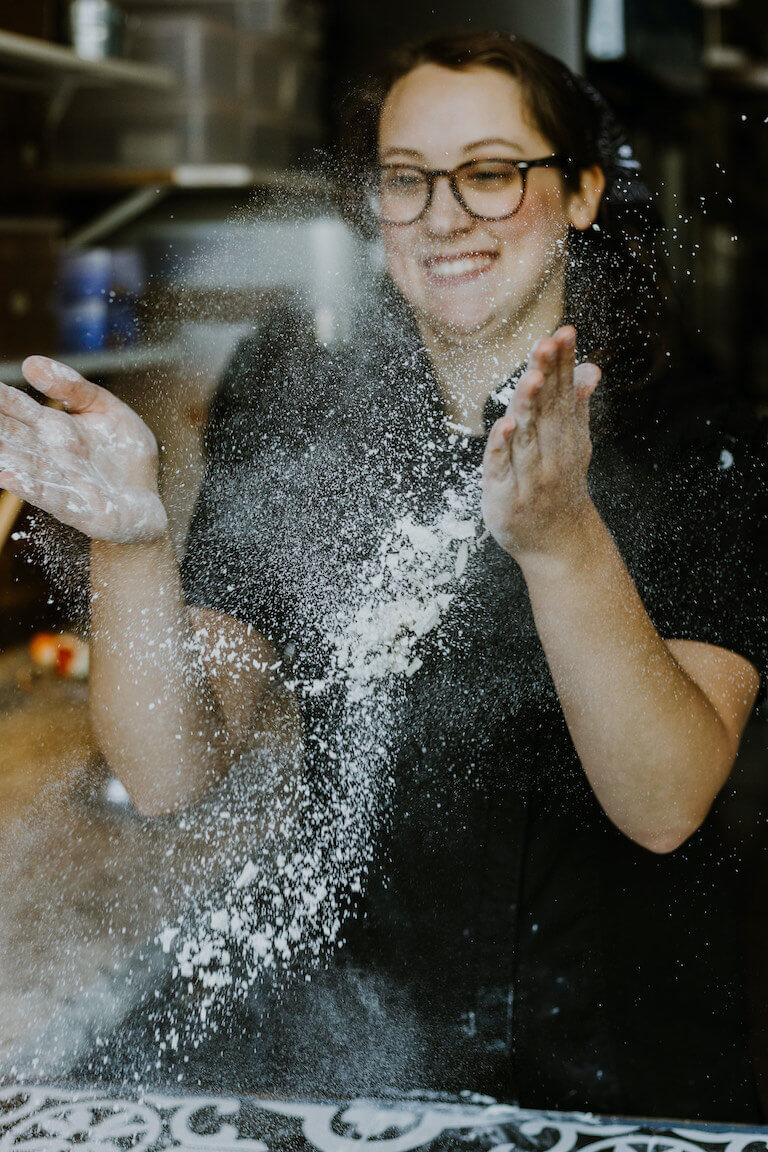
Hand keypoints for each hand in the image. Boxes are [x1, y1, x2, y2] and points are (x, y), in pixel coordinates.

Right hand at [0, 356, 166, 543]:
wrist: (147, 499)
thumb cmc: (124, 453)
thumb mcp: (106, 409)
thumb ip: (73, 388)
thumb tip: (31, 363)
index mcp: (54, 427)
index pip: (17, 407)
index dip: (0, 398)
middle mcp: (50, 454)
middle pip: (11, 436)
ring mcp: (62, 481)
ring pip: (24, 465)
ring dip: (3, 456)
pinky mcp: (78, 508)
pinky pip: (51, 497)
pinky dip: (31, 488)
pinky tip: (9, 477)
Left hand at [481, 326, 600, 564]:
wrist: (557, 544)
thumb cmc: (560, 488)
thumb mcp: (574, 444)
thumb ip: (576, 405)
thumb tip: (591, 368)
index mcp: (564, 436)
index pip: (563, 392)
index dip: (563, 362)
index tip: (564, 331)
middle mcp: (550, 452)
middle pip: (546, 408)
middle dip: (547, 374)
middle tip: (548, 343)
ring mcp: (529, 474)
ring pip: (527, 434)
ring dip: (529, 405)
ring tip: (533, 376)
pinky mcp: (505, 495)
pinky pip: (502, 468)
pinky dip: (503, 448)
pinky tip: (505, 426)